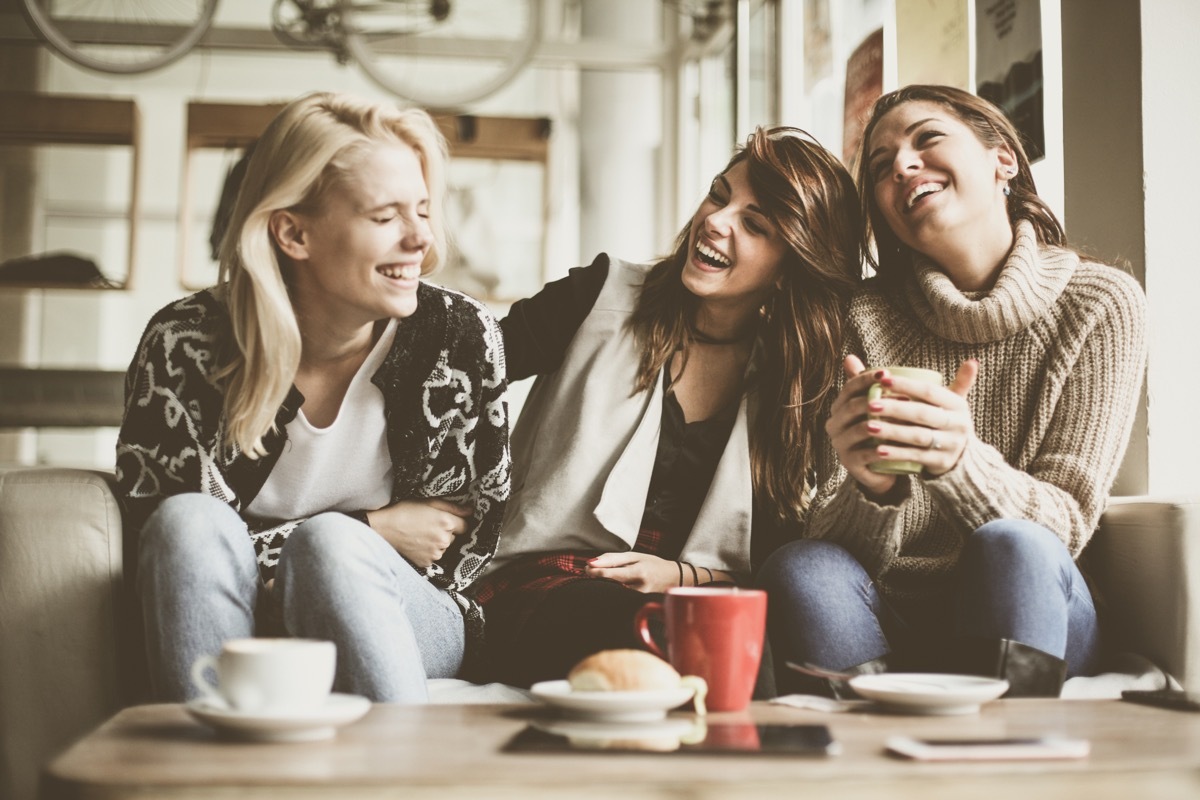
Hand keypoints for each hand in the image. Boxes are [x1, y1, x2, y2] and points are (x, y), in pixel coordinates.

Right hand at [366, 498, 472, 567]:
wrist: (384, 529)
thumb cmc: (405, 511)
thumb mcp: (429, 502)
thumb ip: (452, 507)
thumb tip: (470, 511)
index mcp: (446, 522)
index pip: (465, 525)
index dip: (456, 522)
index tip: (446, 520)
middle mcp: (444, 539)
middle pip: (454, 536)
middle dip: (445, 531)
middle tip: (428, 525)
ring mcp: (436, 553)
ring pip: (444, 547)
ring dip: (438, 542)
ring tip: (421, 534)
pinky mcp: (428, 562)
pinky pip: (435, 556)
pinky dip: (429, 551)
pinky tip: (417, 544)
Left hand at [585, 552, 680, 593]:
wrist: (676, 578)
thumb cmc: (653, 564)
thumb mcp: (636, 556)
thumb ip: (613, 558)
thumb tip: (592, 562)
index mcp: (639, 572)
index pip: (611, 575)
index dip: (595, 572)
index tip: (587, 568)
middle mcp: (640, 588)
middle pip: (611, 587)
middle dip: (598, 579)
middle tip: (591, 572)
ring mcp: (640, 600)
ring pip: (615, 595)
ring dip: (605, 587)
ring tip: (604, 580)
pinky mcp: (640, 607)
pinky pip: (621, 600)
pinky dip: (614, 594)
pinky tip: (615, 589)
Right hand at [826, 355, 900, 497]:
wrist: (882, 467)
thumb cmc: (881, 431)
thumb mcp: (877, 406)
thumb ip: (868, 384)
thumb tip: (848, 356)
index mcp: (840, 407)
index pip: (849, 388)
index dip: (866, 379)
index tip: (887, 373)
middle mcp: (835, 424)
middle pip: (852, 407)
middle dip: (877, 400)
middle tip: (902, 397)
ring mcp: (840, 444)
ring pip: (858, 430)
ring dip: (880, 424)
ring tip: (901, 421)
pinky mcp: (849, 464)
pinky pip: (863, 455)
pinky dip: (879, 450)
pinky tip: (893, 446)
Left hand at [863, 359, 977, 477]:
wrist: (961, 459)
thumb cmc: (945, 423)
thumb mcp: (950, 403)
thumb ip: (949, 382)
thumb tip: (972, 360)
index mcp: (957, 404)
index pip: (929, 391)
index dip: (906, 385)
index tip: (882, 379)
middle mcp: (958, 424)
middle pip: (922, 413)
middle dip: (894, 408)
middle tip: (869, 404)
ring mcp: (951, 444)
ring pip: (917, 435)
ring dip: (892, 431)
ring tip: (869, 426)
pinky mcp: (942, 462)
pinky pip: (916, 456)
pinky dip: (897, 453)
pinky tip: (878, 450)